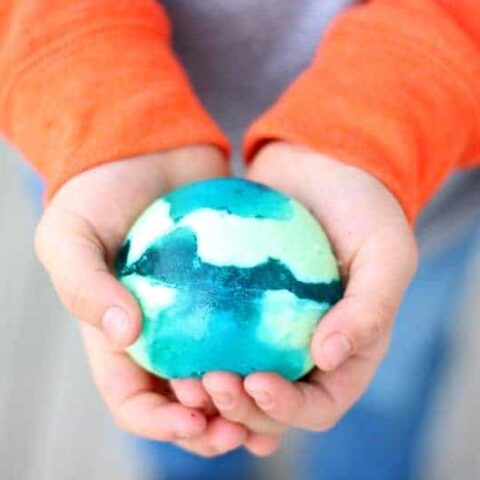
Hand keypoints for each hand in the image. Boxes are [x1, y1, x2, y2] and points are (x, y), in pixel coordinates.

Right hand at [34, 146, 265, 455]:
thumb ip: (82, 285)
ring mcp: (198, 313)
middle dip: (212, 422)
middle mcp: (161, 334)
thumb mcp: (68, 233)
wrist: (146, 151)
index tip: (194, 418)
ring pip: (226, 370)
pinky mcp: (231, 289)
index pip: (134, 400)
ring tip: (273, 398)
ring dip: (248, 396)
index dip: (161, 421)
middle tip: (240, 423)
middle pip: (187, 399)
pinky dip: (271, 345)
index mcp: (119, 338)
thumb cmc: (97, 194)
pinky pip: (253, 324)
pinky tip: (298, 351)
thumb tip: (125, 334)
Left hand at [183, 141, 416, 437]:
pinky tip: (166, 340)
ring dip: (208, 393)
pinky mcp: (238, 303)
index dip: (288, 409)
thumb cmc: (365, 207)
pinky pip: (212, 334)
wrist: (323, 164)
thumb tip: (328, 358)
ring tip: (182, 379)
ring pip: (236, 379)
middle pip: (270, 403)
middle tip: (209, 383)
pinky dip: (192, 348)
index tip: (255, 382)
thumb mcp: (387, 252)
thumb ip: (371, 308)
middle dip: (239, 408)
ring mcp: (270, 328)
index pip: (320, 404)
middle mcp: (306, 349)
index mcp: (346, 351)